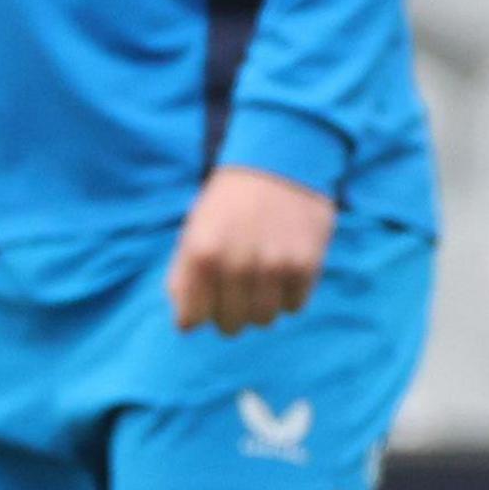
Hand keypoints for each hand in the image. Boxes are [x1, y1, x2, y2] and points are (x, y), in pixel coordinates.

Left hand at [168, 166, 336, 335]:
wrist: (281, 163)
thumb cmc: (230, 201)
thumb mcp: (194, 231)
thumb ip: (183, 277)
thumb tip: (186, 326)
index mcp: (202, 254)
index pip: (194, 318)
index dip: (201, 311)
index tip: (210, 297)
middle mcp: (236, 264)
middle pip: (231, 325)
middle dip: (232, 311)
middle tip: (239, 288)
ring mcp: (273, 266)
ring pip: (264, 320)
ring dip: (262, 306)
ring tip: (264, 279)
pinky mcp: (305, 266)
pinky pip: (295, 306)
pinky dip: (289, 295)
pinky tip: (286, 270)